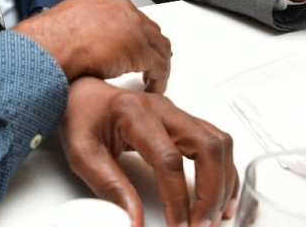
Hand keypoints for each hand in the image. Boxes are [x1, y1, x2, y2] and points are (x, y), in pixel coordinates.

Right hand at [14, 0, 171, 91]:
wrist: (50, 46)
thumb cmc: (49, 40)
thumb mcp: (66, 24)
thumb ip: (80, 30)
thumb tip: (78, 43)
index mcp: (102, 0)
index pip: (129, 16)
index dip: (136, 34)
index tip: (136, 46)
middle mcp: (122, 9)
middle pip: (150, 29)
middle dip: (152, 47)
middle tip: (151, 63)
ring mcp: (134, 28)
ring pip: (160, 46)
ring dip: (158, 63)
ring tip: (153, 80)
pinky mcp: (139, 50)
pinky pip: (159, 67)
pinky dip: (159, 80)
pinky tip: (152, 89)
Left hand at [60, 77, 237, 226]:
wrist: (81, 93)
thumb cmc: (81, 117)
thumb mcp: (83, 154)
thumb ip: (109, 186)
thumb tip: (134, 220)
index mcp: (136, 114)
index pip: (168, 159)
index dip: (178, 198)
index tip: (179, 226)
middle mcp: (163, 109)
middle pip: (206, 147)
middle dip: (211, 192)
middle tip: (201, 224)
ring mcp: (176, 112)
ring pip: (218, 142)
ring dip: (223, 182)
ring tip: (215, 216)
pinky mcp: (182, 120)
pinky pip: (215, 142)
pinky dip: (224, 170)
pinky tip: (220, 195)